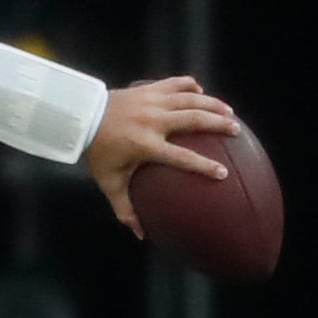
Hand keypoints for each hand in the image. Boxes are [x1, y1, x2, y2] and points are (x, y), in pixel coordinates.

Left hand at [84, 76, 238, 237]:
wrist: (82, 117)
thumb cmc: (98, 152)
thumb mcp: (110, 183)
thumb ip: (125, 209)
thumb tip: (140, 234)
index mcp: (146, 145)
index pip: (182, 157)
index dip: (204, 166)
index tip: (223, 174)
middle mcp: (154, 120)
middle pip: (195, 120)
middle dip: (219, 124)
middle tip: (235, 131)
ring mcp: (152, 101)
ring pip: (191, 99)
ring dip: (213, 104)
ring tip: (230, 112)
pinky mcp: (149, 88)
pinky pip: (176, 83)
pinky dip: (191, 85)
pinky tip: (201, 91)